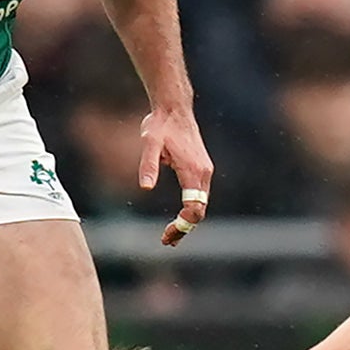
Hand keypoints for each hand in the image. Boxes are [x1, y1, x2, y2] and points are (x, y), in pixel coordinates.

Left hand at [140, 105, 214, 246]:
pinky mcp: (200, 168)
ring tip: (171, 236)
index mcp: (193, 170)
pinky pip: (199, 196)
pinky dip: (190, 209)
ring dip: (187, 221)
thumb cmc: (160, 124)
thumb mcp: (149, 143)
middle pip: (200, 210)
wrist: (174, 108)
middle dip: (184, 228)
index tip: (166, 234)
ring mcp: (204, 170)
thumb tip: (145, 187)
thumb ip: (148, 165)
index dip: (182, 225)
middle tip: (167, 241)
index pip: (195, 208)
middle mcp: (203, 172)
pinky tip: (178, 217)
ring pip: (201, 204)